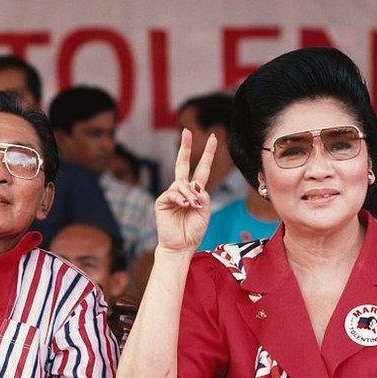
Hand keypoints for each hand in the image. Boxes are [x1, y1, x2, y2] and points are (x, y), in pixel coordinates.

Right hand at [154, 129, 216, 255]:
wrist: (181, 246)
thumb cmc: (193, 231)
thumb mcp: (205, 211)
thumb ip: (203, 195)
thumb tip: (194, 184)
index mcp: (195, 191)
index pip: (201, 168)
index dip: (208, 154)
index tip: (214, 138)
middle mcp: (182, 190)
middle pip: (182, 164)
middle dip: (185, 147)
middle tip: (187, 131)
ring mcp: (171, 194)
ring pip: (182, 183)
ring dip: (190, 194)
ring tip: (194, 207)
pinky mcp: (162, 201)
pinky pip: (172, 193)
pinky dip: (181, 198)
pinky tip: (186, 205)